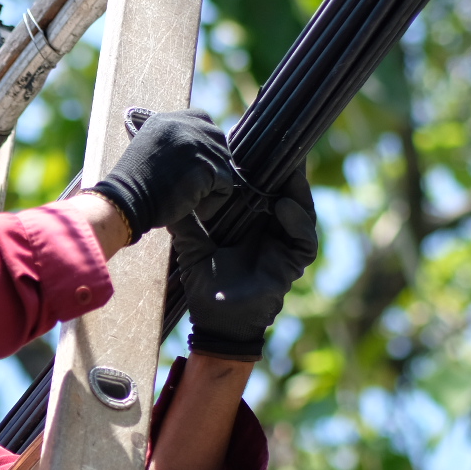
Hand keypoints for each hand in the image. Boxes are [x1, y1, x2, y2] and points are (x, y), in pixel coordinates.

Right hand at [89, 108, 233, 242]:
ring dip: (212, 188)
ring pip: (223, 165)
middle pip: (218, 142)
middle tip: (193, 189)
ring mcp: (197, 142)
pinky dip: (215, 202)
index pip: (203, 122)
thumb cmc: (134, 187)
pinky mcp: (207, 164)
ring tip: (191, 201)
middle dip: (211, 167)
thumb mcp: (150, 151)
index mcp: (167, 120)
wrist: (127, 200)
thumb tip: (199, 154)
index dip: (203, 148)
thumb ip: (172, 144)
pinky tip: (197, 209)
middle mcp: (184, 125)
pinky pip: (226, 185)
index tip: (194, 169)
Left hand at [168, 163, 317, 358]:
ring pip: (303, 212)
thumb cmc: (206, 286)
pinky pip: (304, 240)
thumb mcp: (193, 249)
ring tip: (289, 173)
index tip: (261, 148)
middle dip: (289, 174)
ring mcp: (285, 247)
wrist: (216, 321)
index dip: (268, 172)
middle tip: (285, 149)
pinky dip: (297, 223)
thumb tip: (166, 197)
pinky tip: (283, 208)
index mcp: (253, 225)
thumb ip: (186, 224)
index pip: (267, 192)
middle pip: (290, 196)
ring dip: (298, 192)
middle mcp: (273, 232)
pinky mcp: (292, 264)